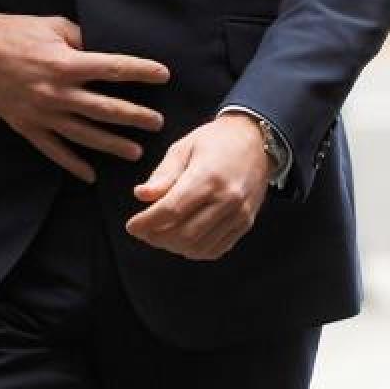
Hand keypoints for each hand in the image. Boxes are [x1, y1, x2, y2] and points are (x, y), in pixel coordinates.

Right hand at [0, 13, 168, 182]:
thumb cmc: (17, 32)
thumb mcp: (56, 26)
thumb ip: (84, 39)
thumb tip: (108, 48)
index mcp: (66, 63)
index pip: (114, 69)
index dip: (141, 72)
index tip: (164, 75)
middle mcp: (57, 92)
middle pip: (105, 109)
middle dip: (135, 117)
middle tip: (158, 123)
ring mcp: (41, 113)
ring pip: (84, 134)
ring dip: (112, 144)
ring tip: (137, 152)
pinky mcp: (26, 127)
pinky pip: (54, 151)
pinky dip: (73, 164)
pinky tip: (90, 175)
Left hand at [126, 114, 270, 260]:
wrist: (257, 139)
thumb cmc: (216, 140)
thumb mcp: (185, 147)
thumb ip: (163, 174)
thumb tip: (141, 196)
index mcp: (209, 176)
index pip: (171, 211)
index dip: (146, 222)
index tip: (131, 225)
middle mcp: (227, 198)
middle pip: (183, 235)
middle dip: (156, 238)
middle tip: (145, 229)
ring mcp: (240, 213)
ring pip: (198, 247)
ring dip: (174, 246)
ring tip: (163, 233)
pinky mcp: (246, 222)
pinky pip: (215, 249)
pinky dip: (195, 250)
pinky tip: (185, 237)